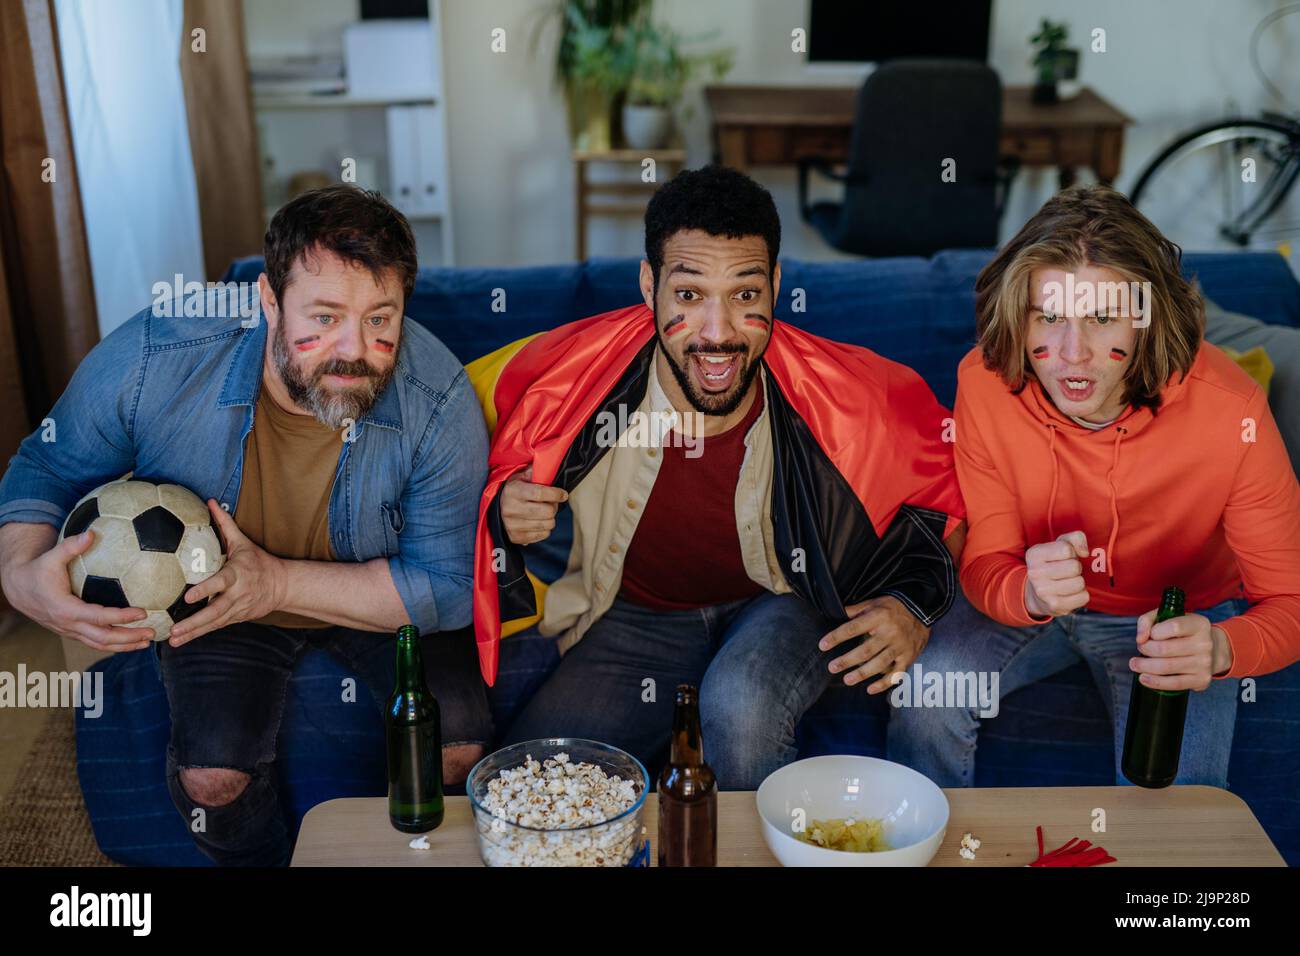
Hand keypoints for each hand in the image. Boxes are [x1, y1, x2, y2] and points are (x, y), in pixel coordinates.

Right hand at [0, 528, 152, 651]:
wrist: (18, 589)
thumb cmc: (37, 571)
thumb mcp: (51, 557)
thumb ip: (71, 546)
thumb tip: (91, 533)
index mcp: (65, 609)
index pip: (99, 617)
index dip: (121, 617)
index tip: (143, 612)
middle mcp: (69, 625)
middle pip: (103, 638)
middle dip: (129, 637)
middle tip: (152, 631)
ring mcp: (70, 631)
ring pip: (100, 644)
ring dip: (125, 645)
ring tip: (147, 641)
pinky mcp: (72, 632)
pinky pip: (95, 642)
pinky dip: (114, 644)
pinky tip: (132, 641)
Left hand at [167, 500, 285, 645]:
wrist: (283, 585)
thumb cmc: (259, 561)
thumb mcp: (243, 542)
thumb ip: (225, 524)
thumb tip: (210, 502)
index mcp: (237, 575)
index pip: (220, 583)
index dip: (205, 590)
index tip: (188, 596)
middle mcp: (238, 594)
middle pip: (215, 611)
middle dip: (194, 622)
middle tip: (174, 629)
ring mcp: (238, 609)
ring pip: (214, 623)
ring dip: (194, 633)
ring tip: (174, 640)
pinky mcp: (237, 618)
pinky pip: (216, 627)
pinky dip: (199, 634)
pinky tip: (182, 640)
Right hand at [501, 466, 567, 544]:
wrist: (495, 509)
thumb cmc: (513, 491)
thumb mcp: (519, 477)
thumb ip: (533, 472)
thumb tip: (548, 466)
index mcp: (513, 492)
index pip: (540, 493)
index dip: (556, 494)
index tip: (563, 494)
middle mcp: (511, 509)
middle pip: (548, 511)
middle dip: (554, 506)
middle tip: (552, 503)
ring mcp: (513, 525)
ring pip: (548, 524)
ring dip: (551, 518)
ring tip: (545, 512)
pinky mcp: (516, 538)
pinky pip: (543, 535)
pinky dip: (545, 528)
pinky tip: (538, 521)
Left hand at [818, 595, 928, 693]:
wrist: (923, 608)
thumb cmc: (893, 606)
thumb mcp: (874, 602)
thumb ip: (855, 610)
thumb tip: (834, 612)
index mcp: (878, 617)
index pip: (853, 628)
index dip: (836, 637)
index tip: (822, 645)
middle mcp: (890, 633)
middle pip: (865, 650)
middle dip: (847, 660)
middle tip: (832, 667)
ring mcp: (900, 646)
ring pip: (879, 664)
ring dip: (862, 674)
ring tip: (847, 680)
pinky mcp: (909, 657)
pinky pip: (897, 674)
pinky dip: (884, 683)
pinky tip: (870, 689)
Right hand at [1024, 530, 1089, 617]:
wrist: (1038, 593)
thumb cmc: (1054, 564)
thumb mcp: (1060, 544)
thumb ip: (1076, 538)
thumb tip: (1084, 552)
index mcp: (1034, 554)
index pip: (1066, 549)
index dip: (1071, 552)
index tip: (1063, 557)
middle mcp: (1035, 573)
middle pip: (1074, 567)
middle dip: (1075, 568)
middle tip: (1067, 571)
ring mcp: (1043, 591)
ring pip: (1079, 583)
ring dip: (1078, 581)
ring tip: (1068, 581)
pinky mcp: (1054, 606)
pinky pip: (1083, 597)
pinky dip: (1081, 594)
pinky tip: (1070, 593)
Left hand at [1132, 609, 1228, 690]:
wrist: (1213, 651)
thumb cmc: (1183, 633)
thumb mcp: (1168, 618)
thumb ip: (1148, 621)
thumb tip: (1141, 638)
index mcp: (1199, 624)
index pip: (1174, 627)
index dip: (1155, 631)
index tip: (1150, 635)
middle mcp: (1205, 644)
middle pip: (1164, 649)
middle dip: (1145, 649)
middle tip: (1140, 649)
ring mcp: (1204, 663)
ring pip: (1166, 667)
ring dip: (1145, 666)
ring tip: (1135, 664)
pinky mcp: (1201, 680)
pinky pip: (1174, 684)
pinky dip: (1155, 682)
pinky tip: (1144, 678)